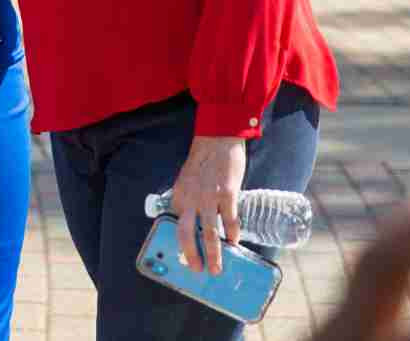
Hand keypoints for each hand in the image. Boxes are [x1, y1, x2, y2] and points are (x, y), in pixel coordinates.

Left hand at [169, 135, 245, 273]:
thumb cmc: (202, 161)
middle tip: (198, 270)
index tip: (183, 257)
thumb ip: (187, 199)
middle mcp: (190, 199)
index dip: (179, 243)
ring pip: (209, 233)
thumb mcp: (186, 180)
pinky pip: (230, 220)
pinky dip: (232, 234)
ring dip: (213, 254)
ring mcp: (209, 198)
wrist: (217, 139)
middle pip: (186, 234)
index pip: (175, 225)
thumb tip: (192, 221)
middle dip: (192, 255)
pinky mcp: (227, 194)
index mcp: (178, 196)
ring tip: (217, 268)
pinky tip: (234, 243)